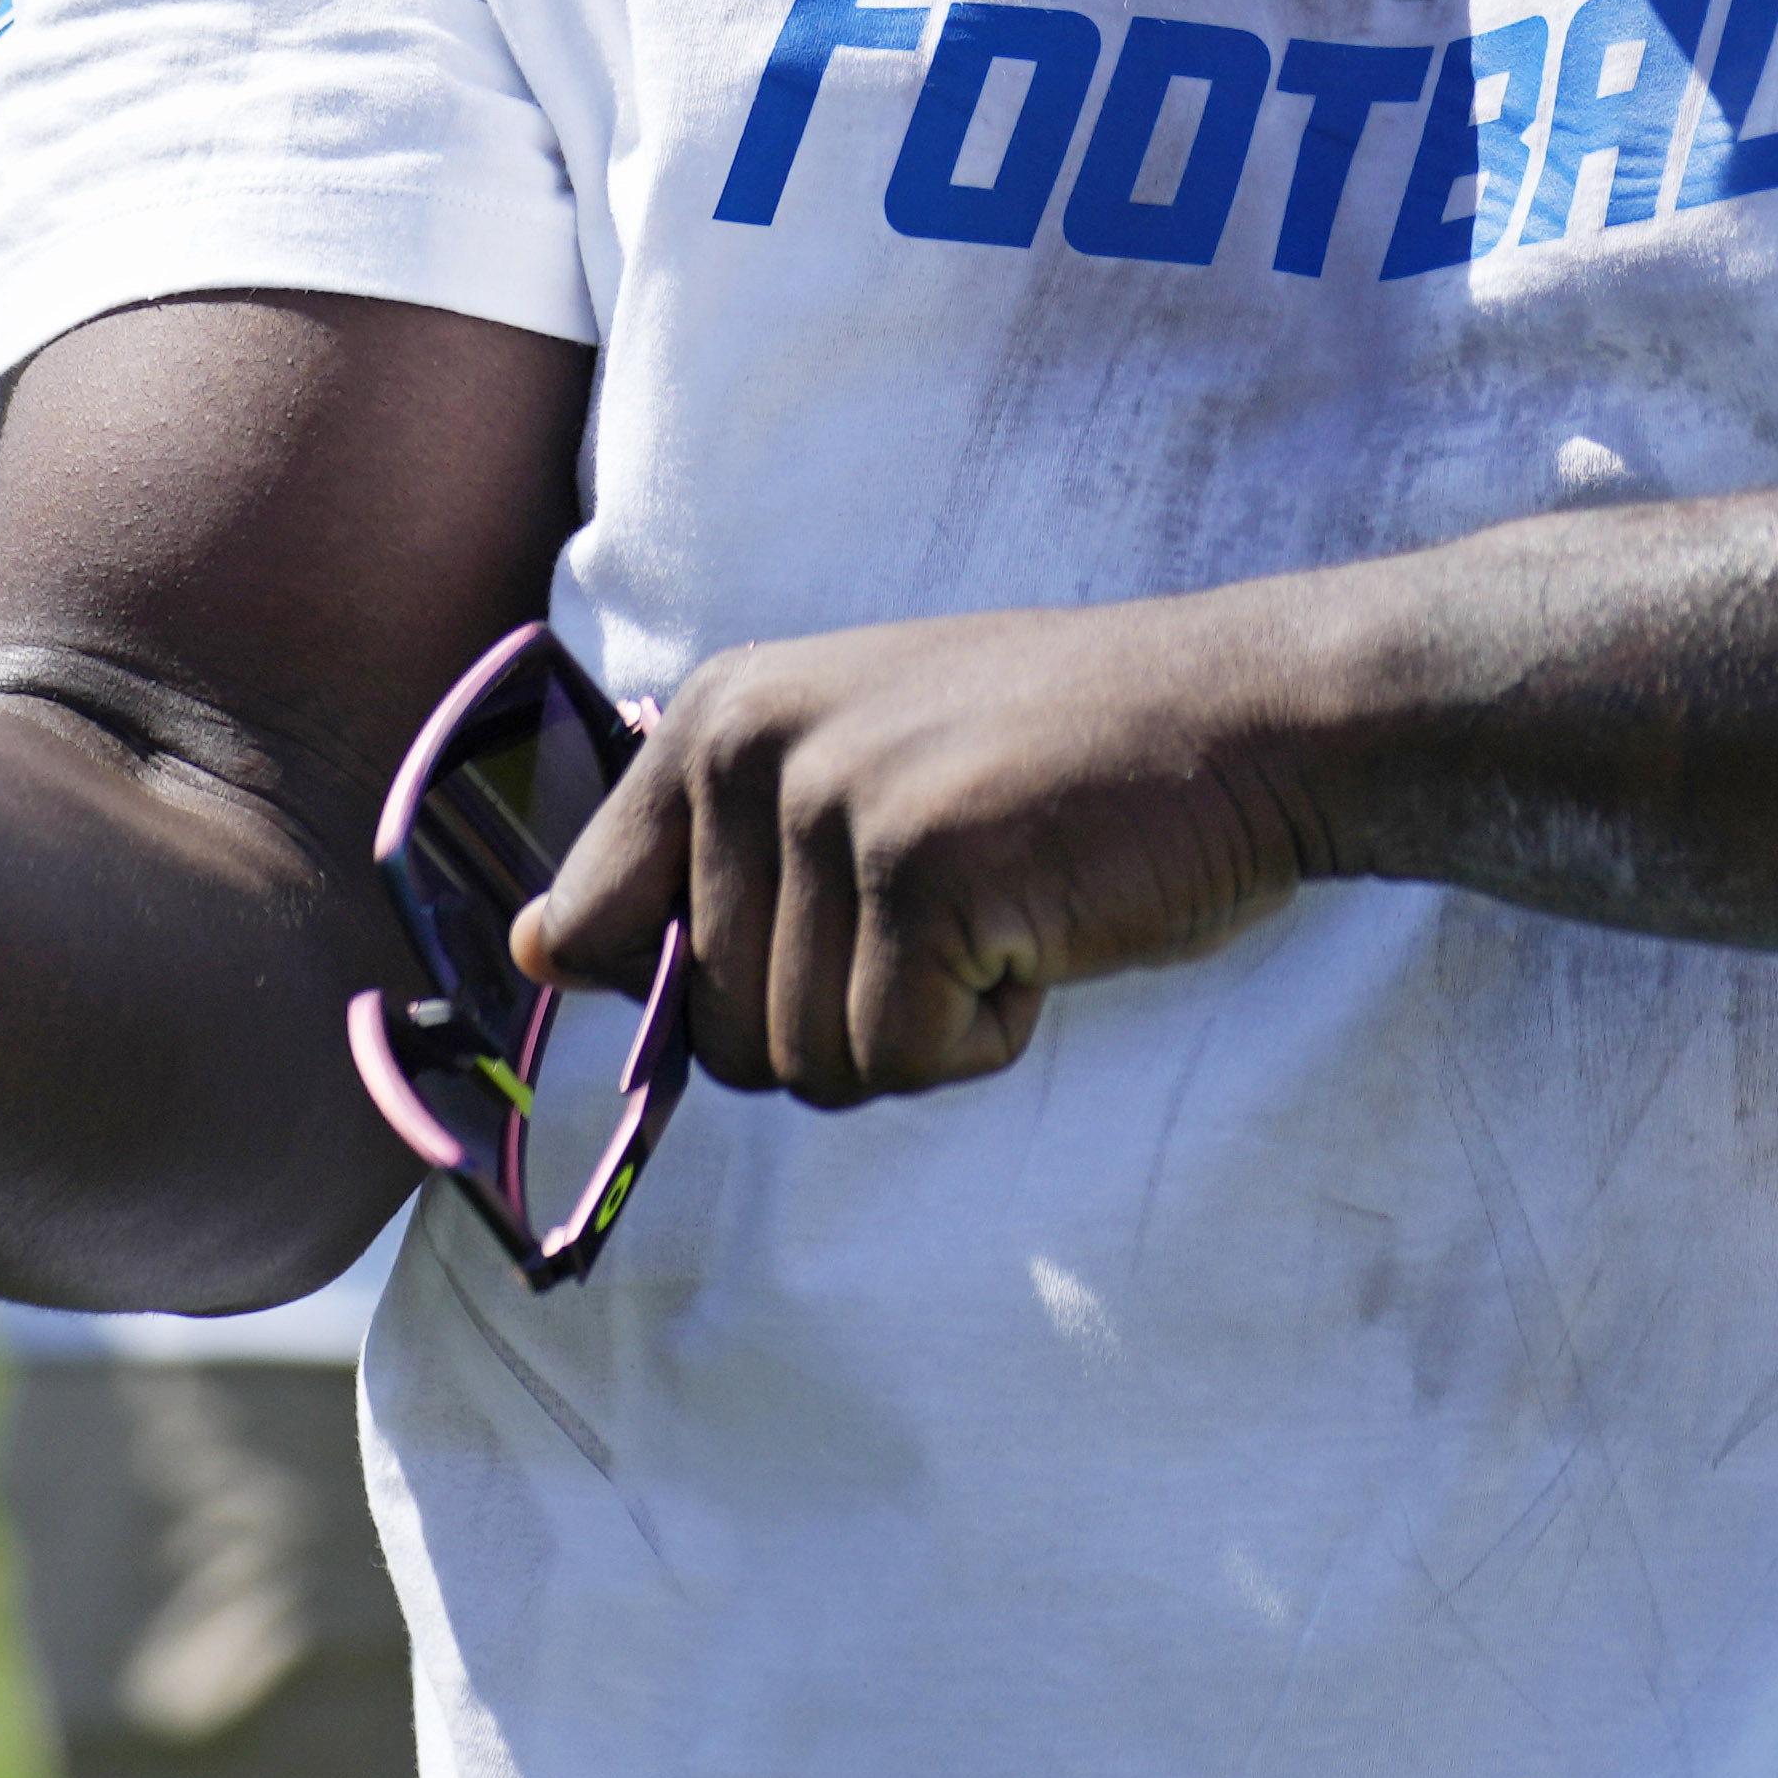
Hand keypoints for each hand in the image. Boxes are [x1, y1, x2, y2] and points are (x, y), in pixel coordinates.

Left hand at [512, 593, 1327, 1104]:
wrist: (1244, 719)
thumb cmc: (1057, 764)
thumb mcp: (850, 766)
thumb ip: (696, 856)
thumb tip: (534, 953)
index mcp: (714, 715)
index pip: (589, 926)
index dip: (690, 988)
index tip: (808, 952)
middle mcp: (748, 746)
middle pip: (714, 1029)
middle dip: (842, 1020)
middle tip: (951, 920)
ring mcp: (833, 804)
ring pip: (806, 1062)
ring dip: (921, 1032)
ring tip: (1001, 915)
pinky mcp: (921, 874)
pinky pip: (904, 1061)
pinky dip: (988, 1041)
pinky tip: (1042, 939)